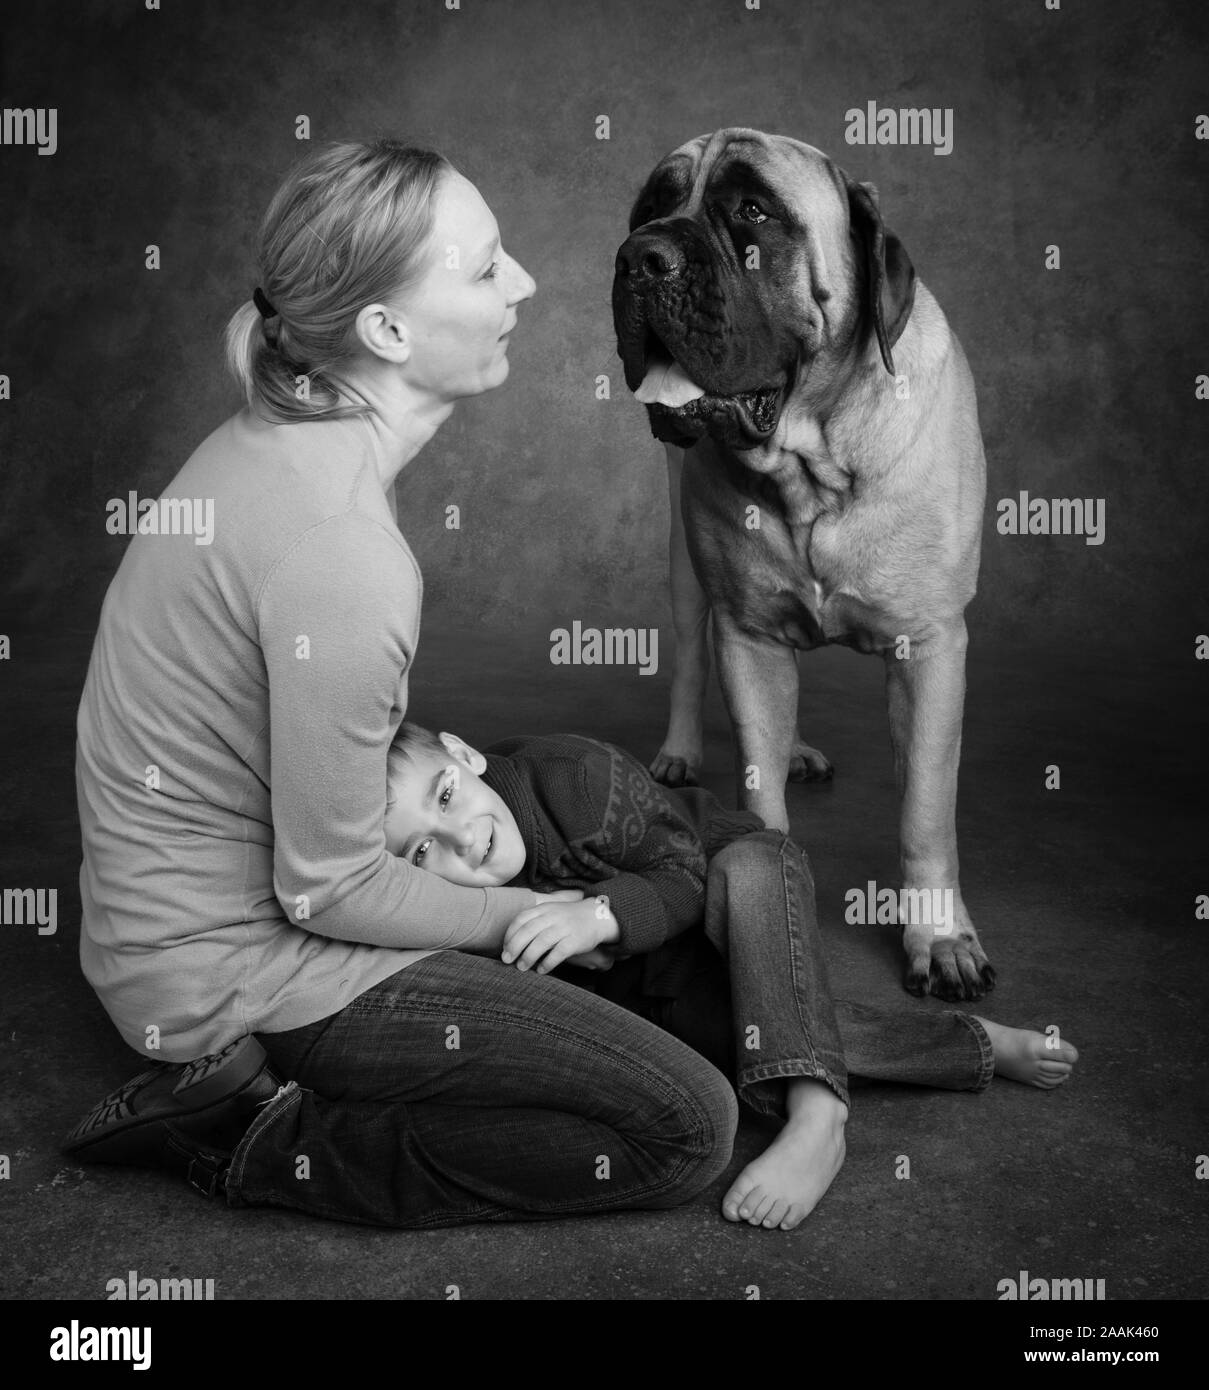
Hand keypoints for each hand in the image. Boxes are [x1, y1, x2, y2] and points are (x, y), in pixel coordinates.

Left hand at [502, 895, 620, 974]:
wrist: (597, 916)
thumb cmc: (567, 918)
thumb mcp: (549, 912)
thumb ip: (533, 921)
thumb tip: (511, 944)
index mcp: (544, 908)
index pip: (521, 919)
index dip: (509, 934)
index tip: (504, 947)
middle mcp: (553, 916)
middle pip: (528, 931)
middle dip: (514, 947)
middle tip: (507, 960)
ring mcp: (564, 928)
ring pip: (542, 942)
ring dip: (528, 956)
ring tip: (521, 967)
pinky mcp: (575, 941)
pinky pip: (558, 953)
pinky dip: (547, 963)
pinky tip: (541, 970)